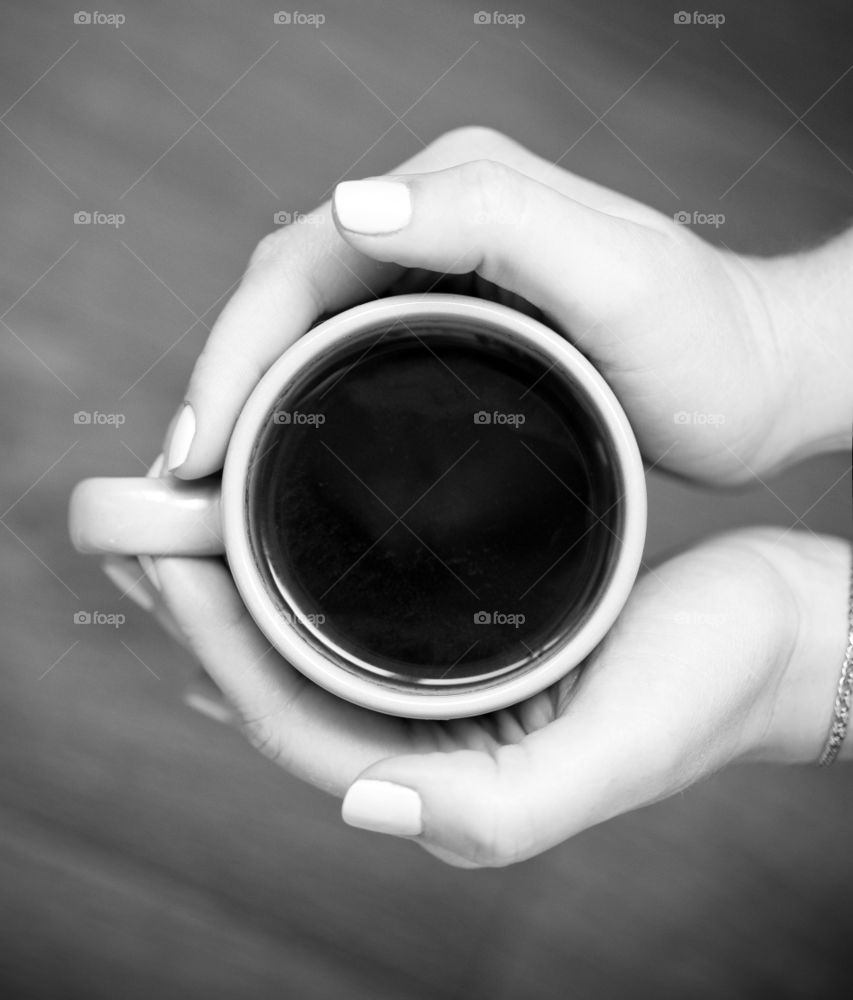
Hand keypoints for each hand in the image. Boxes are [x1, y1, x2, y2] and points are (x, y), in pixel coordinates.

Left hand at [105, 527, 849, 866]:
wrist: (780, 627)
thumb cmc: (713, 685)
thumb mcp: (620, 745)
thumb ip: (500, 801)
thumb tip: (367, 804)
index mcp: (452, 781)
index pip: (297, 724)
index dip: (218, 650)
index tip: (167, 560)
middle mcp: (433, 741)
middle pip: (285, 679)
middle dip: (204, 609)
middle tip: (142, 525)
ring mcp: (448, 689)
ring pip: (313, 640)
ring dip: (243, 580)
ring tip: (188, 511)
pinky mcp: (470, 639)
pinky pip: (358, 607)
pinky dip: (305, 565)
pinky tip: (281, 516)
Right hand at [167, 127, 808, 486]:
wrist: (763, 378)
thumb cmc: (705, 339)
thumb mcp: (615, 275)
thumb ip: (492, 219)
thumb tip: (347, 202)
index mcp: (453, 188)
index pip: (299, 260)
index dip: (233, 348)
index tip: (196, 447)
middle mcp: (436, 214)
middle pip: (286, 290)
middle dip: (222, 375)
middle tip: (181, 480)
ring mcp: (442, 266)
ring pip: (307, 322)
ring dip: (248, 391)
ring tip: (207, 481)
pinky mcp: (453, 316)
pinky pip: (347, 347)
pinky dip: (298, 398)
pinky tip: (280, 455)